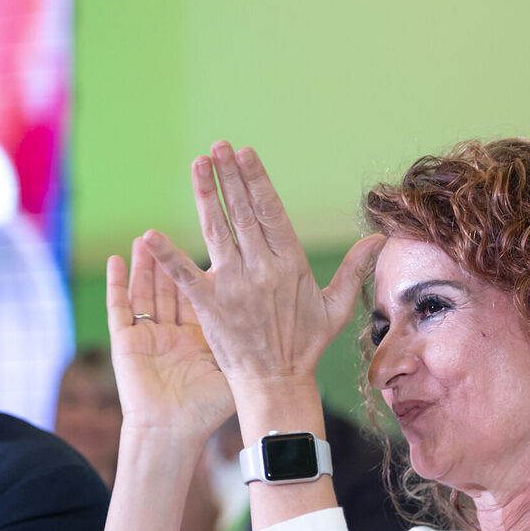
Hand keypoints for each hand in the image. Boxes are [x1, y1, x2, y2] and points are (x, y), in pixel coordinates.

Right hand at [106, 236, 233, 442]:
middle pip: (173, 286)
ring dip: (145, 264)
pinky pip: (119, 308)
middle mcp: (173, 332)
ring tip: (145, 236)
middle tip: (176, 239)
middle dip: (173, 257)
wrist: (172, 433)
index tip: (215, 242)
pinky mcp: (125, 342)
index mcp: (200, 337)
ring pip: (146, 291)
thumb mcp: (233, 371)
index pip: (203, 294)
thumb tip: (282, 324)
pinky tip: (115, 261)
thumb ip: (248, 344)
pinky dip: (116, 284)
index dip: (205, 269)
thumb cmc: (206, 410)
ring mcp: (148, 336)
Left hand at [143, 142, 383, 388]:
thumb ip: (353, 269)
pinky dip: (167, 255)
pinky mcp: (210, 306)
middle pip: (244, 213)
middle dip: (230, 177)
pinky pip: (184, 275)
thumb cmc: (306, 346)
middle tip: (217, 147)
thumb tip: (380, 239)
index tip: (245, 153)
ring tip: (198, 165)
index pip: (272, 211)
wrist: (277, 383)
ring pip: (218, 231)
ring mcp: (234, 286)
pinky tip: (149, 235)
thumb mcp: (336, 306)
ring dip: (207, 196)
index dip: (257, 180)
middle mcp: (262, 268)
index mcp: (290, 263)